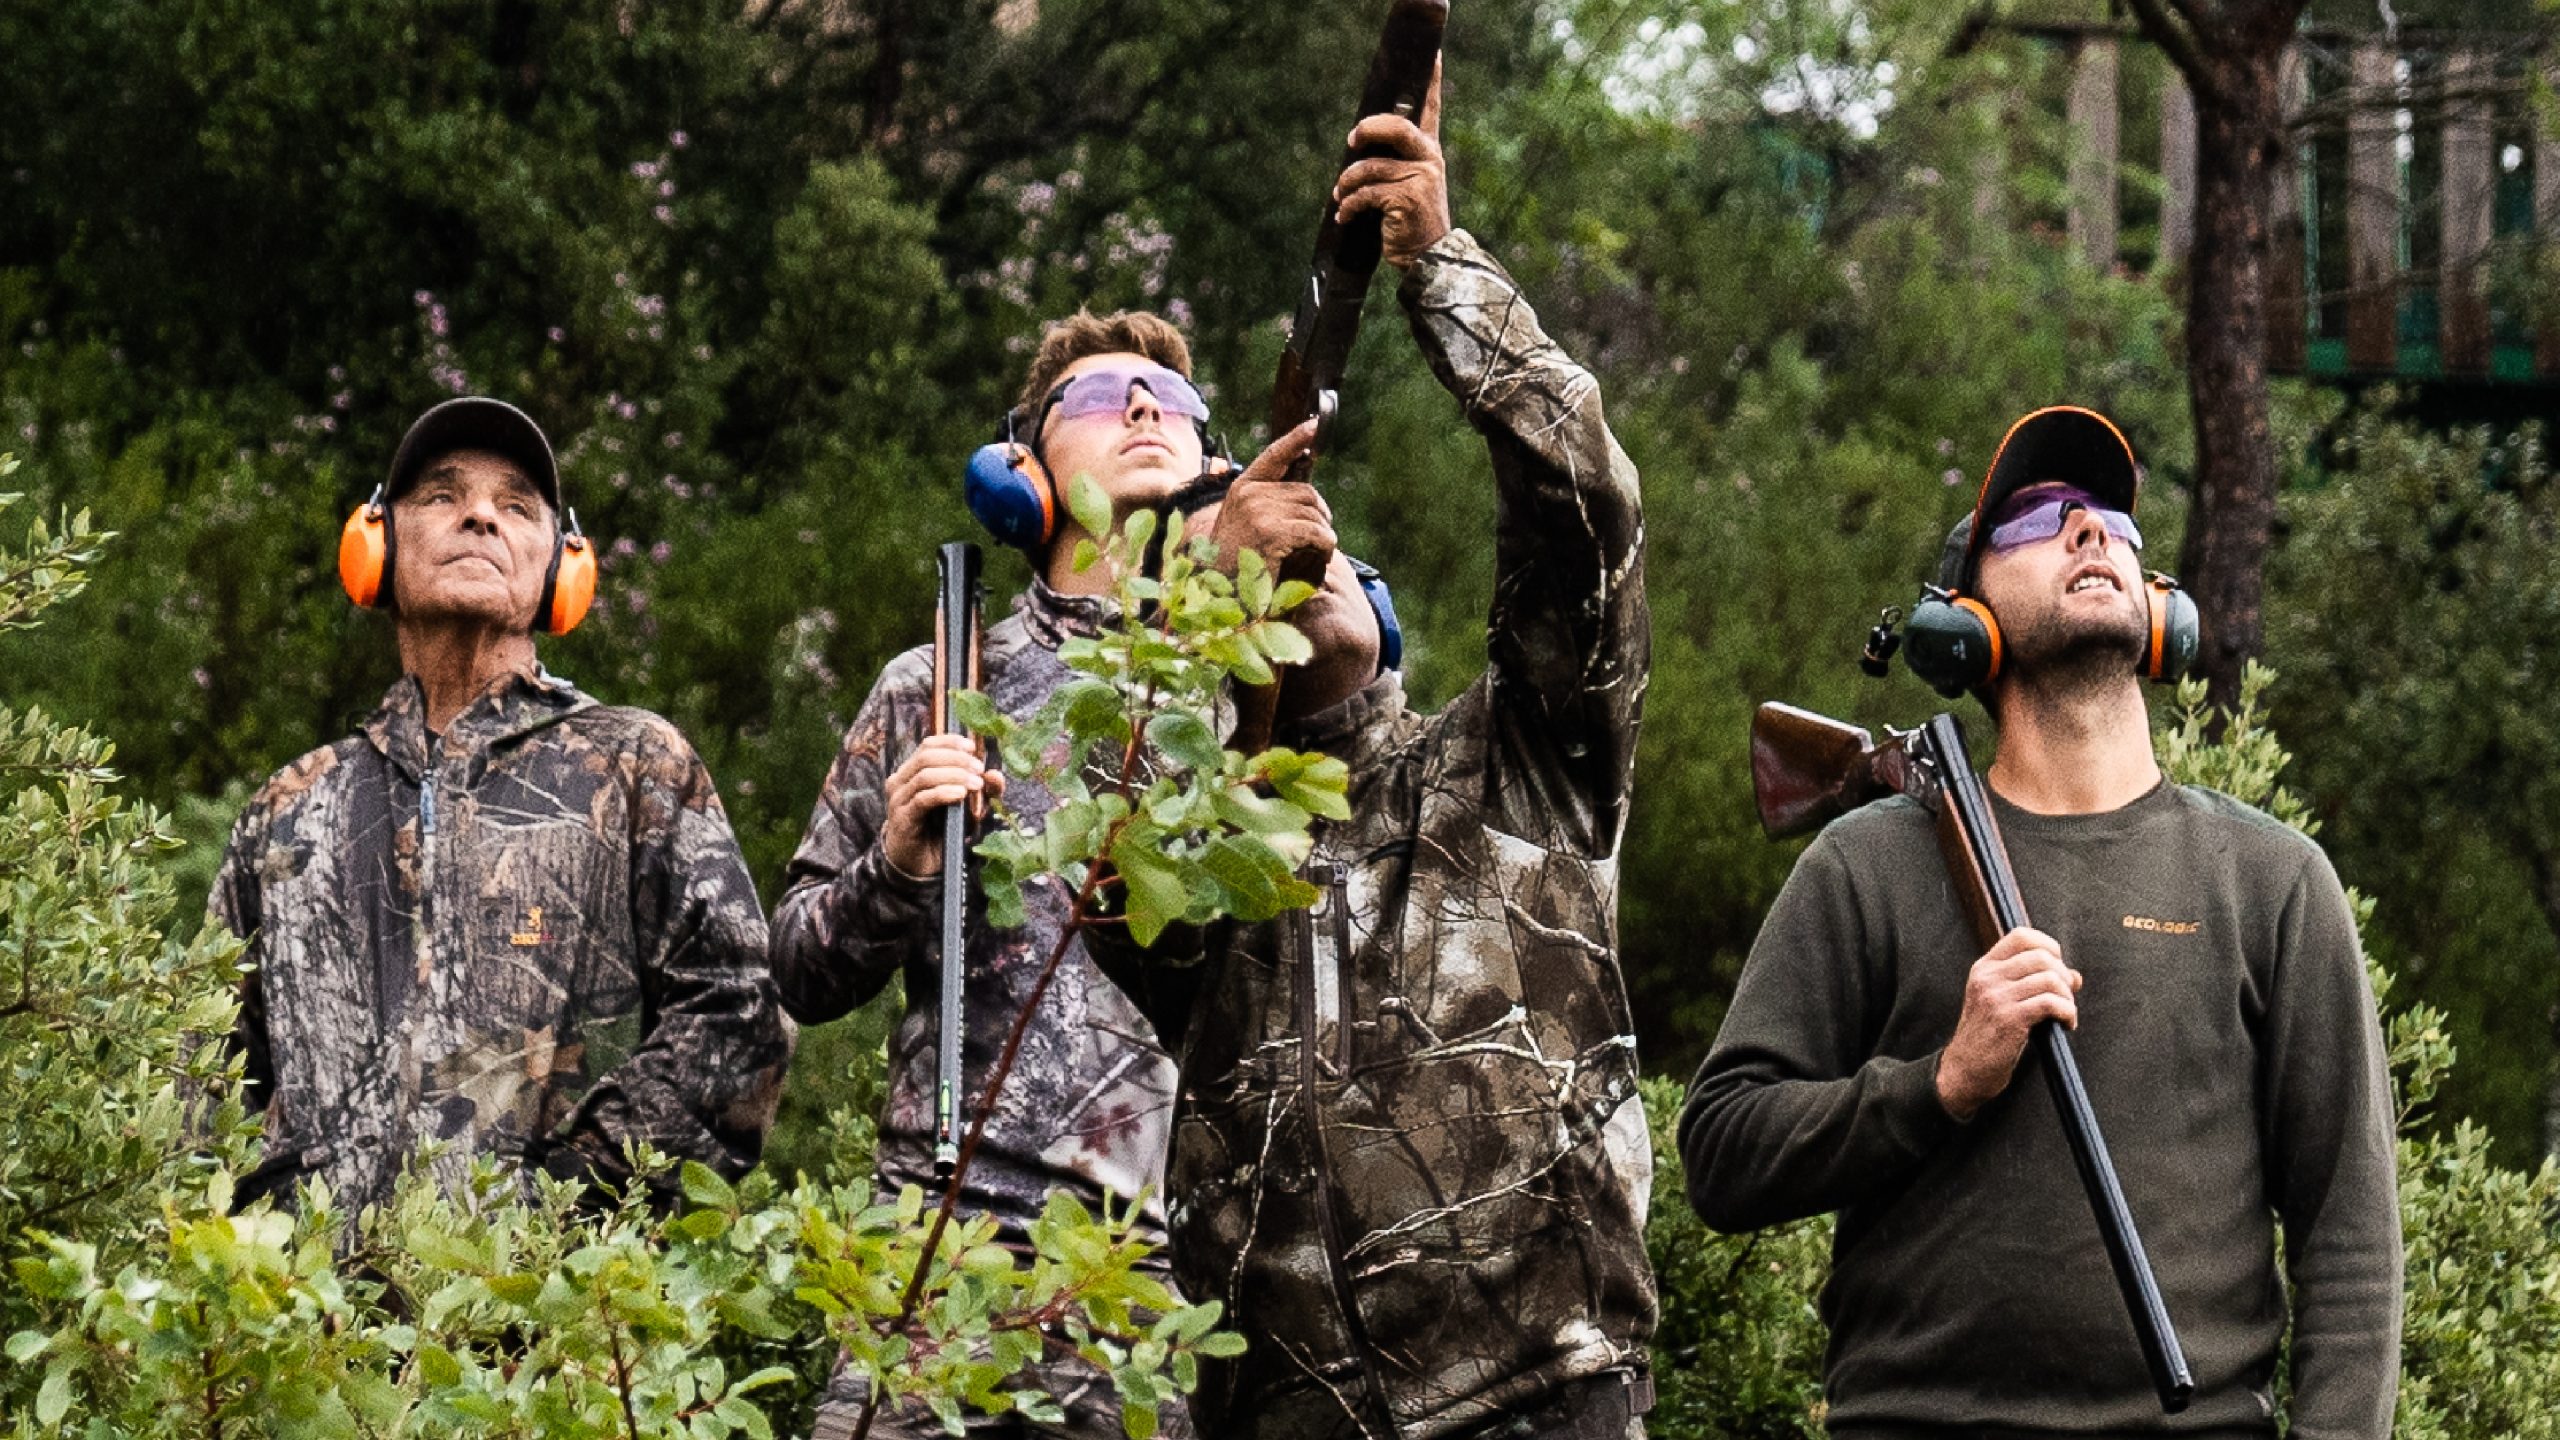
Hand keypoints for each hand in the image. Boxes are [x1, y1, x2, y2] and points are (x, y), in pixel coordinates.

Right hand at [881, 733, 1003, 878]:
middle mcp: (901, 781)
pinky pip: (922, 799)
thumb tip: (996, 774)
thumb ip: (982, 791)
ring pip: (924, 775)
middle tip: (978, 769)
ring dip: (953, 775)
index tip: (972, 747)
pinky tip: (960, 795)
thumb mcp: (967, 808)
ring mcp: (899, 799)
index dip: (950, 742)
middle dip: (956, 759)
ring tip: (975, 784)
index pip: (928, 745)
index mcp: (913, 772)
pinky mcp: (902, 818)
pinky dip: (943, 793)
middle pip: (926, 756)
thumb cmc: (942, 831)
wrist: (921, 865)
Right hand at [1207, 419, 1331, 578]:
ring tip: (1310, 556)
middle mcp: (1249, 493)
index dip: (1296, 439)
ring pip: (1316, 514)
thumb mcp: (1247, 527)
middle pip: (1307, 492)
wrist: (1218, 599)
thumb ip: (1270, 505)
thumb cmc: (1236, 569)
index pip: (1274, 456)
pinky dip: (1324, 549)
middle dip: (1319, 517)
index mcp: (1242, 489)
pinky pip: (1317, 533)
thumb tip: (1305, 487)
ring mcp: (1259, 510)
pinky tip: (1316, 561)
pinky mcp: (1272, 531)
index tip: (1314, 425)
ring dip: (1322, 537)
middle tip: (1315, 542)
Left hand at [1333, 58, 1450, 267]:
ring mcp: (1420, 177)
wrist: (1427, 257)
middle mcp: (1428, 158)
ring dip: (1347, 183)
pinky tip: (1345, 216)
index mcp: (1429, 150)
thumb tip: (1355, 147)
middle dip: (1366, 130)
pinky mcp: (1407, 198)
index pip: (1432, 108)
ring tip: (1340, 196)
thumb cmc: (1409, 221)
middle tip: (1351, 142)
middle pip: (1395, 126)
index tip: (1431, 55)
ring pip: (1370, 166)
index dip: (1431, 80)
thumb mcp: (1405, 185)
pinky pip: (1366, 193)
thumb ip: (1391, 161)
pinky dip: (1349, 206)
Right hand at [1935, 926, 2082, 1120]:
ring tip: (2065, 1013)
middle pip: (2041, 957)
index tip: (2057, 966)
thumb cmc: (1987, 1036)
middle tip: (2065, 997)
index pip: (2021, 936)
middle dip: (2063, 976)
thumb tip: (2074, 976)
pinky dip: (2068, 1013)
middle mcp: (1988, 978)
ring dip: (2067, 997)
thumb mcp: (2000, 1001)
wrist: (1964, 1070)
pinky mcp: (2009, 1019)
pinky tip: (2066, 1024)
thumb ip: (2032, 983)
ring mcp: (1996, 998)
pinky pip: (2051, 1003)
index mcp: (1984, 968)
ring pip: (2050, 979)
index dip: (2048, 945)